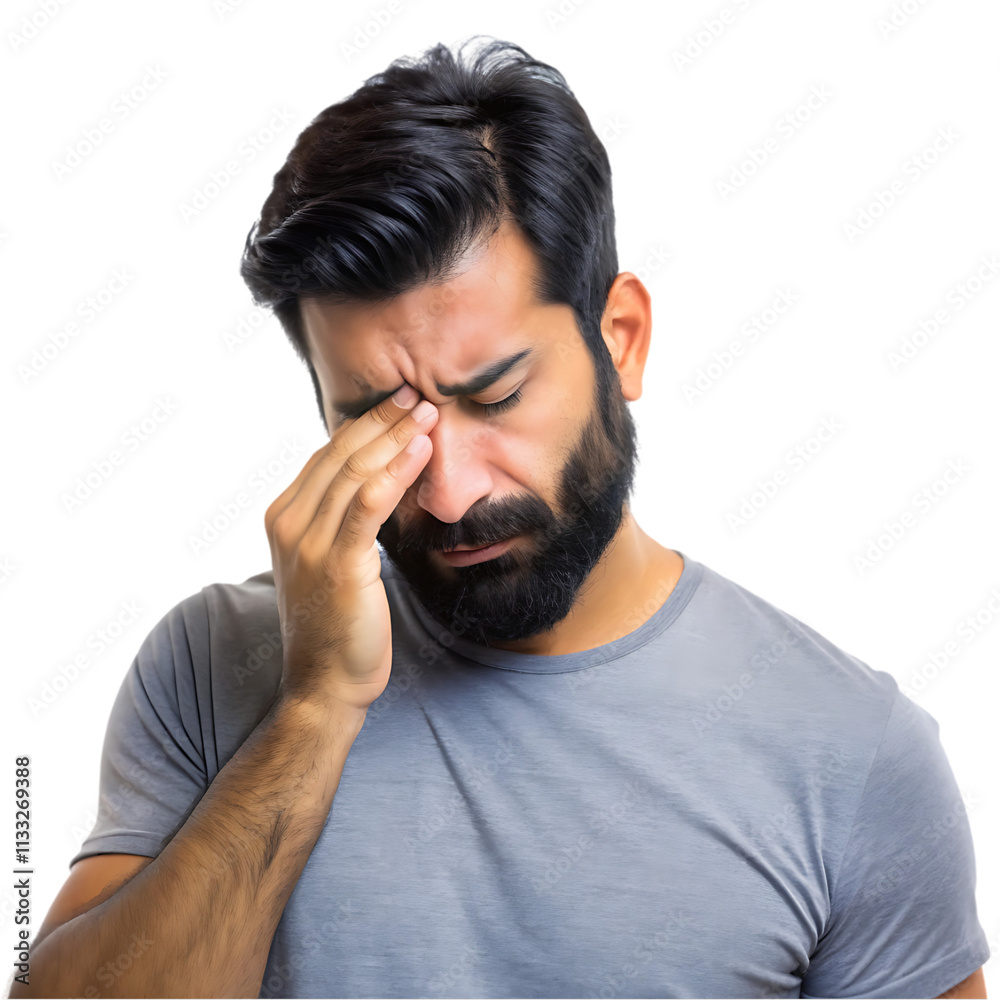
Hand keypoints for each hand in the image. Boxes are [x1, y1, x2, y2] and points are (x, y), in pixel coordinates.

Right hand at [264, 385, 437, 711]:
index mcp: (283, 517)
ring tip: (427, 411)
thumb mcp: (326, 561)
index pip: (326, 455)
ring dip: (394, 436)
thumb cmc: (333, 624)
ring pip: (355, 471)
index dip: (363, 424)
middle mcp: (289, 523)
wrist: (324, 684)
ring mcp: (310, 544)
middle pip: (339, 454)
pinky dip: (395, 471)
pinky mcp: (340, 565)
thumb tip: (372, 483)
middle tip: (416, 393)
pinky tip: (419, 450)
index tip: (396, 401)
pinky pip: (369, 504)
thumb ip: (338, 521)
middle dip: (381, 419)